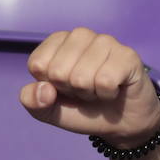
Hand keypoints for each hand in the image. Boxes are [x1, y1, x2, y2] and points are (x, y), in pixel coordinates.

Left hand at [22, 28, 159, 148]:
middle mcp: (80, 35)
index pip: (37, 64)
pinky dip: (107, 94)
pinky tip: (114, 89)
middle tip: (84, 90)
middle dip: (70, 91)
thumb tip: (44, 89)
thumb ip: (32, 101)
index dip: (49, 86)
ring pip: (81, 77)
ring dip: (89, 93)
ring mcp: (105, 41)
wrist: (119, 123)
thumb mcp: (48, 110)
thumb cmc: (82, 109)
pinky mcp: (127, 55)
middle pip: (58, 71)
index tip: (64, 88)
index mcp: (57, 42)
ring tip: (99, 89)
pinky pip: (105, 81)